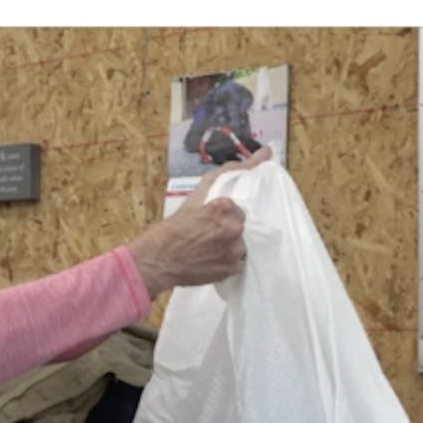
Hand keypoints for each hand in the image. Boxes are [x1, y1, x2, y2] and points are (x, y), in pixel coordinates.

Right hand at [128, 146, 271, 297]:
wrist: (155, 260)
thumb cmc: (171, 227)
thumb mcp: (197, 194)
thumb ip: (232, 171)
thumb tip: (266, 152)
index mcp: (226, 207)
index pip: (237, 209)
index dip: (224, 214)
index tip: (210, 220)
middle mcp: (234, 228)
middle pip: (240, 226)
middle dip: (227, 228)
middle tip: (207, 234)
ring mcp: (234, 251)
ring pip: (241, 245)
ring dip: (229, 245)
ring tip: (209, 248)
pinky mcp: (231, 270)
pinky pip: (237, 263)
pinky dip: (226, 260)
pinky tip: (210, 259)